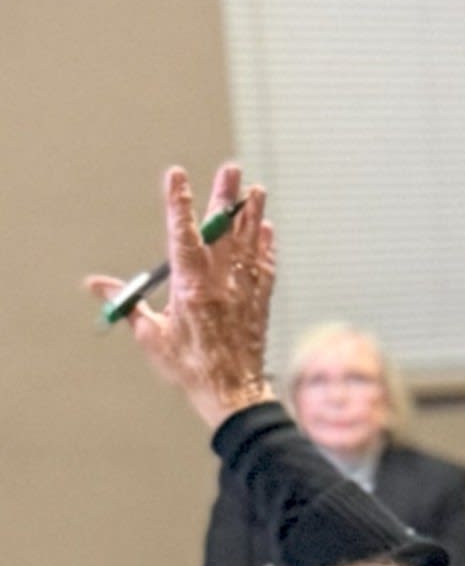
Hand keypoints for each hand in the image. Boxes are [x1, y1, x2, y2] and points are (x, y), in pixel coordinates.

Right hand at [87, 165, 276, 428]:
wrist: (234, 395)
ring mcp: (244, 293)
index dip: (180, 204)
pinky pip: (265, 269)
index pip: (183, 236)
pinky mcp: (260, 305)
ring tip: (255, 190)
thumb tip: (96, 284)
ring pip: (249, 246)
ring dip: (252, 216)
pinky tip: (267, 229)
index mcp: (191, 288)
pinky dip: (266, 248)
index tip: (178, 176)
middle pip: (223, 233)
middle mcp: (221, 284)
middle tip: (232, 169)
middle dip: (224, 199)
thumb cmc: (190, 368)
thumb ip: (129, 305)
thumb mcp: (152, 336)